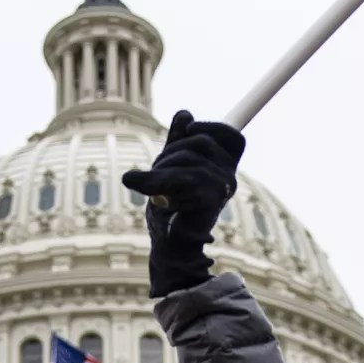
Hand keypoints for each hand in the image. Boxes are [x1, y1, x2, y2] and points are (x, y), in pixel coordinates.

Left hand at [120, 111, 244, 296]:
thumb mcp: (174, 167)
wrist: (170, 249)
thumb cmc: (173, 211)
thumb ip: (180, 141)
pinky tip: (130, 180)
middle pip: (200, 141)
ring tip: (154, 191)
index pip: (233, 136)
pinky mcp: (204, 201)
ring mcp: (219, 190)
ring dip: (160, 168)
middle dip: (172, 150)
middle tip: (158, 174)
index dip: (212, 127)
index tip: (188, 129)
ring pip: (186, 156)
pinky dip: (150, 180)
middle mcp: (228, 179)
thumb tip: (185, 113)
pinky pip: (176, 178)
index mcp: (226, 170)